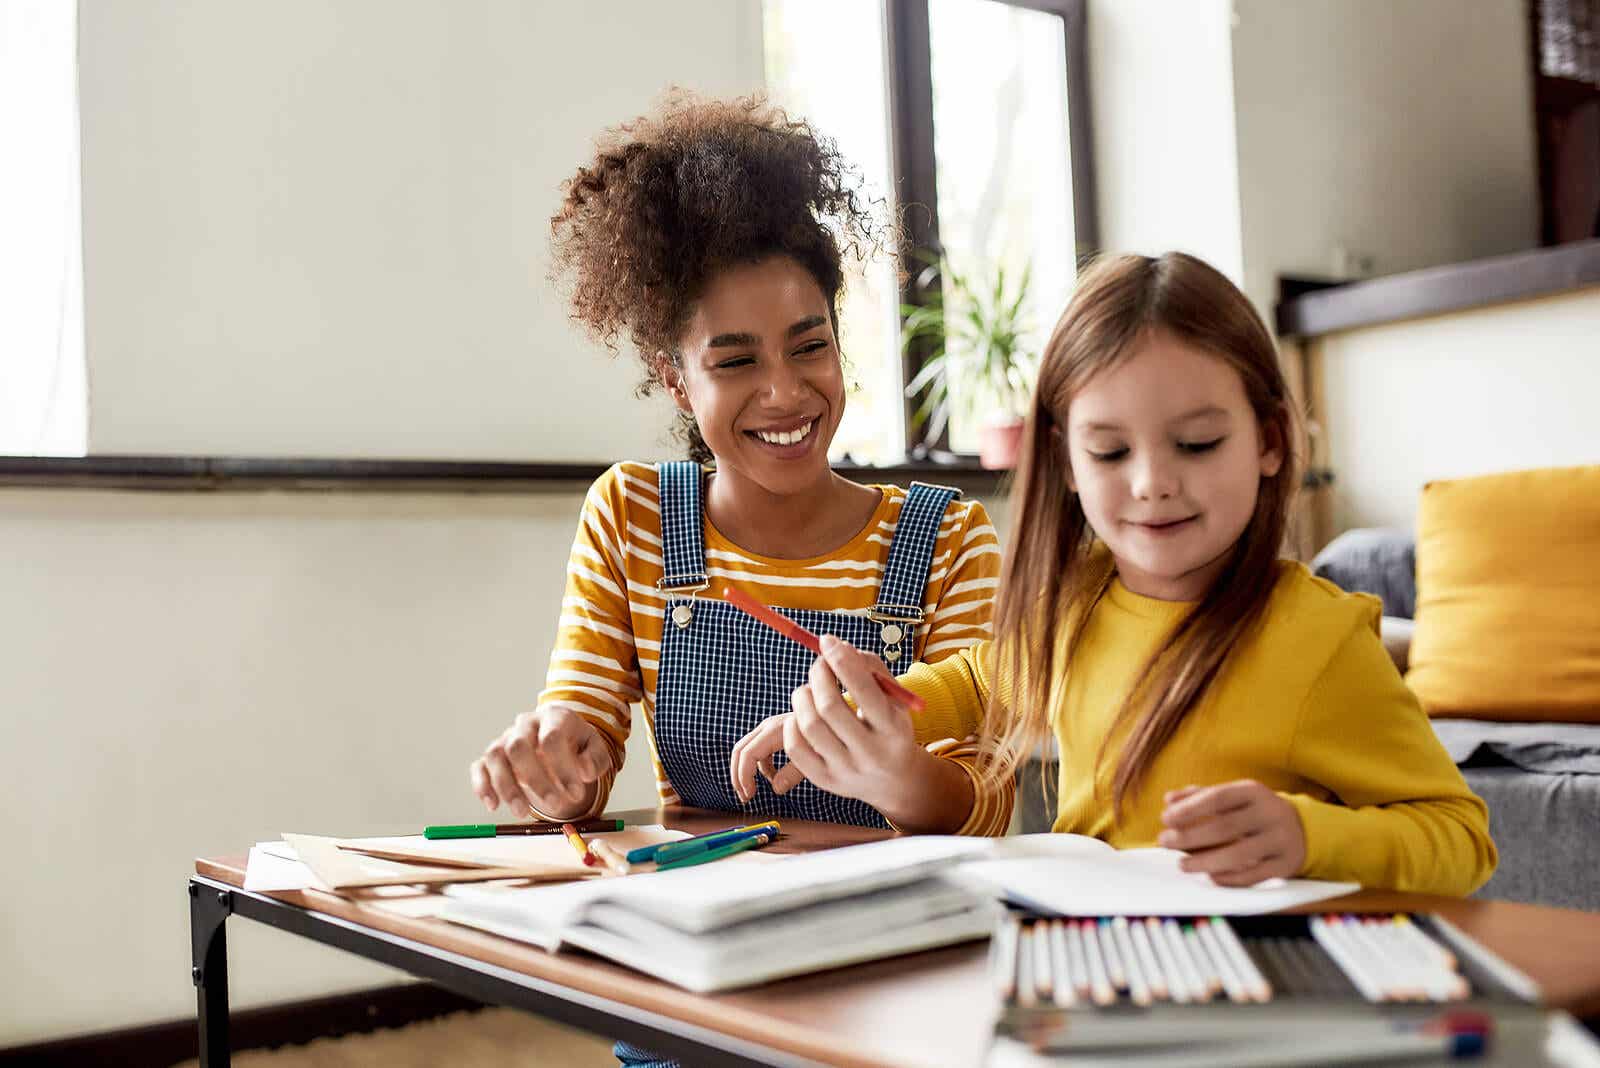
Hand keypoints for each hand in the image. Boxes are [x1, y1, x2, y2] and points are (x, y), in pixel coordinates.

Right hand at [470, 705, 613, 820]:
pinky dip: (482, 786)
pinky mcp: (492, 756)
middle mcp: (525, 724)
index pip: (551, 738)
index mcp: (553, 717)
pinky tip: (493, 805)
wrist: (556, 736)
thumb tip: (585, 773)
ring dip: (507, 787)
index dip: (563, 768)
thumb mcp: (594, 747)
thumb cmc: (575, 743)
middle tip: (556, 805)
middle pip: (519, 746)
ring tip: (522, 812)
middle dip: (536, 779)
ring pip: (495, 756)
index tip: (576, 794)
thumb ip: (596, 759)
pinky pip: (479, 767)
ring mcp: (506, 738)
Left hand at [729, 634, 919, 808]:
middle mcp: (871, 754)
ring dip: (803, 695)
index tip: (827, 641)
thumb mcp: (894, 699)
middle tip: (819, 664)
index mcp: (893, 730)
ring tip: (809, 689)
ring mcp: (846, 770)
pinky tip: (802, 714)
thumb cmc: (889, 726)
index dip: (841, 661)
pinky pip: (795, 747)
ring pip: (809, 725)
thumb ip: (871, 668)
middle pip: (830, 707)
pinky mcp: (825, 780)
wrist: (893, 780)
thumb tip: (837, 647)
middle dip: (819, 675)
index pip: (864, 691)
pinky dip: (792, 722)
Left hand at [1157, 780, 1306, 886]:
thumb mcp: (1234, 797)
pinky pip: (1253, 876)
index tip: (1166, 818)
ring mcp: (1280, 840)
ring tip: (1182, 864)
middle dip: (1190, 836)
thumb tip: (1169, 800)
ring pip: (1238, 854)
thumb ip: (1200, 796)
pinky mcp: (1285, 865)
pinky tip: (1210, 876)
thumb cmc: (1255, 812)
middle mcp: (1270, 814)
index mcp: (1254, 792)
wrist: (1303, 830)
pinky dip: (1228, 878)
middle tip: (1165, 842)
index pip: (1218, 798)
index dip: (1190, 809)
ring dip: (1205, 861)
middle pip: (1225, 827)